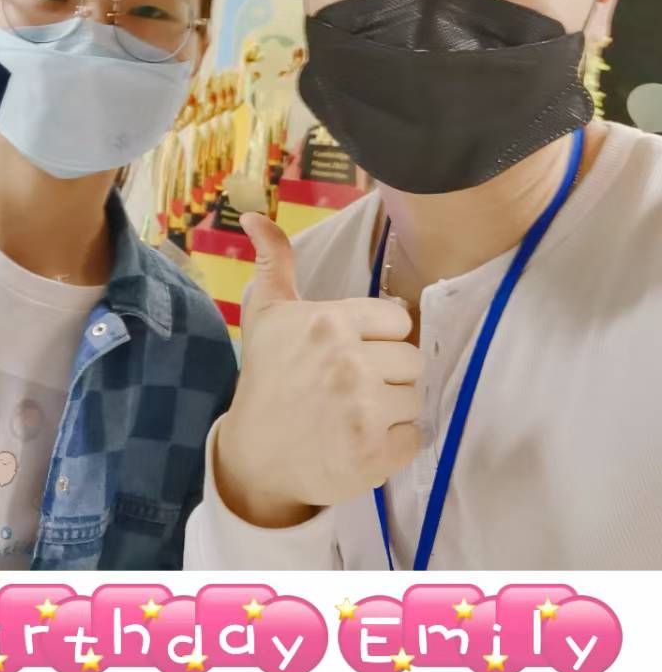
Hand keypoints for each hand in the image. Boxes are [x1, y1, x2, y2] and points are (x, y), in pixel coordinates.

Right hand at [214, 213, 423, 527]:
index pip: (397, 320)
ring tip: (359, 413)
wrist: (254, 456)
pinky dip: (396, 443)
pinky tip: (364, 440)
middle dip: (390, 374)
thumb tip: (256, 215)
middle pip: (412, 360)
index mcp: (329, 322)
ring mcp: (365, 412)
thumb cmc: (266, 377)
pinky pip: (415, 438)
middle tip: (355, 387)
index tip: (356, 352)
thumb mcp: (267, 313)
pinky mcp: (375, 455)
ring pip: (416, 398)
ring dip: (394, 408)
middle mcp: (350, 363)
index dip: (380, 337)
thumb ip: (274, 260)